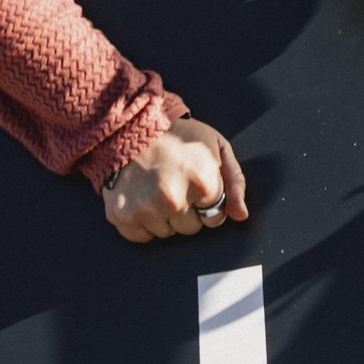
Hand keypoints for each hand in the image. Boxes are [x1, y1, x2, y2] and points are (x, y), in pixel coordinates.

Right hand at [102, 118, 249, 242]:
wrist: (131, 126)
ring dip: (163, 216)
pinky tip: (141, 197)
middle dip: (187, 210)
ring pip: (166, 233)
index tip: (196, 185)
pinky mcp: (123, 215)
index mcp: (202, 182)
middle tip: (175, 182)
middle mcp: (174, 198)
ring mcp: (146, 208)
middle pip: (191, 228)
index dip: (207, 202)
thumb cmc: (179, 136)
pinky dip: (141, 222)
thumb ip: (235, 182)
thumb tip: (240, 215)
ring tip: (156, 186)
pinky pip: (141, 236)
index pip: (216, 218)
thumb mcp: (216, 147)